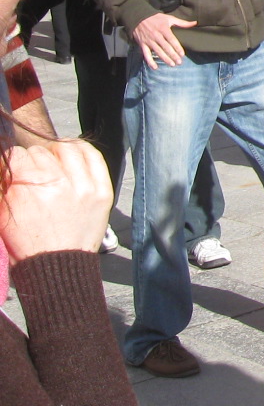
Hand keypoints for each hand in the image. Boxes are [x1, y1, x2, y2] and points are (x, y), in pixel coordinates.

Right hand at [0, 141, 113, 259]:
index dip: (14, 162)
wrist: (57, 267)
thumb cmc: (26, 244)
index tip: (16, 169)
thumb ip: (4, 187)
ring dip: (56, 152)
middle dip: (33, 160)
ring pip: (68, 148)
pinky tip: (73, 155)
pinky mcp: (102, 190)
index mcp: (27, 188)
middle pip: (40, 152)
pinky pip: (93, 157)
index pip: (18, 154)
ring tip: (53, 161)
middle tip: (33, 171)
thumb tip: (6, 166)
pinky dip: (82, 151)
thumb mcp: (2, 216)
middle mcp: (56, 183)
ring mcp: (83, 185)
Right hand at [131, 12, 195, 68]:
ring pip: (158, 52)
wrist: (138, 17)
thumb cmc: (156, 18)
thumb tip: (195, 23)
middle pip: (166, 47)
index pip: (172, 40)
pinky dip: (150, 61)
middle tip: (179, 62)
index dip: (177, 48)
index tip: (182, 54)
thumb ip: (182, 22)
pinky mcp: (142, 44)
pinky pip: (146, 54)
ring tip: (172, 64)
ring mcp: (149, 41)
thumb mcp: (169, 18)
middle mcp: (156, 36)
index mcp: (163, 29)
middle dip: (173, 55)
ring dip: (165, 59)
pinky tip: (155, 67)